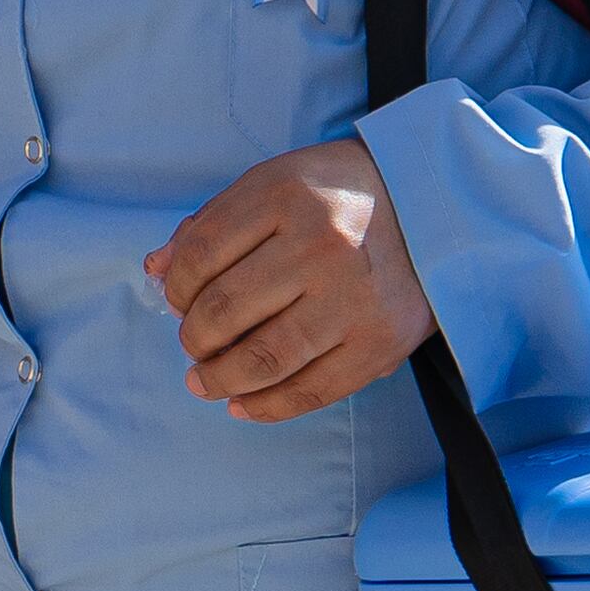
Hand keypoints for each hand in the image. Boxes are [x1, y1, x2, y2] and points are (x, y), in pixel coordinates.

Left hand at [150, 141, 436, 422]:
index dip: (175, 286)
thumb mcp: (273, 184)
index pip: (200, 254)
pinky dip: (267, 406)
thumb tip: (156, 271)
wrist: (433, 208)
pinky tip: (242, 404)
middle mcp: (320, 246)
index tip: (176, 300)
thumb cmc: (337, 197)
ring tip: (204, 381)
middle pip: (224, 309)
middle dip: (194, 337)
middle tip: (192, 344)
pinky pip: (311, 388)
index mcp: (285, 196)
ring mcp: (352, 297)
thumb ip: (212, 224)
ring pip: (263, 357)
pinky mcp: (380, 341)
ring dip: (220, 378)